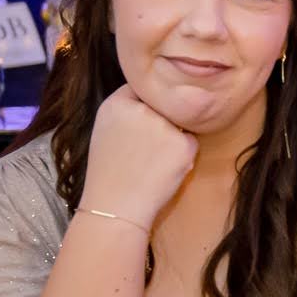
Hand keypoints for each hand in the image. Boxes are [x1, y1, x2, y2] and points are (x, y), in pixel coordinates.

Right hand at [83, 85, 197, 228]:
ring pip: (178, 125)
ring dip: (172, 140)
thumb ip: (128, 111)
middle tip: (144, 150)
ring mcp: (163, 125)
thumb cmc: (110, 173)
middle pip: (163, 107)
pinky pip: (190, 143)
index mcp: (116, 104)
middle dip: (160, 123)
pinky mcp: (183, 144)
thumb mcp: (106, 131)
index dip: (145, 105)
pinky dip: (182, 156)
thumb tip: (157, 100)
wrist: (115, 206)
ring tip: (150, 163)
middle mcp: (141, 109)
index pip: (141, 90)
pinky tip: (163, 171)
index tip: (143, 120)